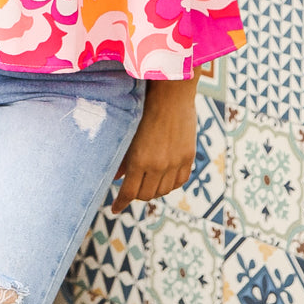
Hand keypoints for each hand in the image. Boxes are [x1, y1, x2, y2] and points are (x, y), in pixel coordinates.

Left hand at [112, 77, 198, 212]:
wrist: (171, 94)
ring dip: (154, 190)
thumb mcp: (128, 135)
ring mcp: (176, 162)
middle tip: (131, 189)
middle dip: (136, 195)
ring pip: (163, 190)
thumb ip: (122, 158)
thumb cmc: (143, 110)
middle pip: (146, 195)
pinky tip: (164, 178)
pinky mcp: (188, 157)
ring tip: (147, 182)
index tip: (114, 209)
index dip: (120, 203)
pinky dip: (171, 183)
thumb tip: (116, 177)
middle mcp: (158, 165)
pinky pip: (180, 181)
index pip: (129, 193)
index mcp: (139, 160)